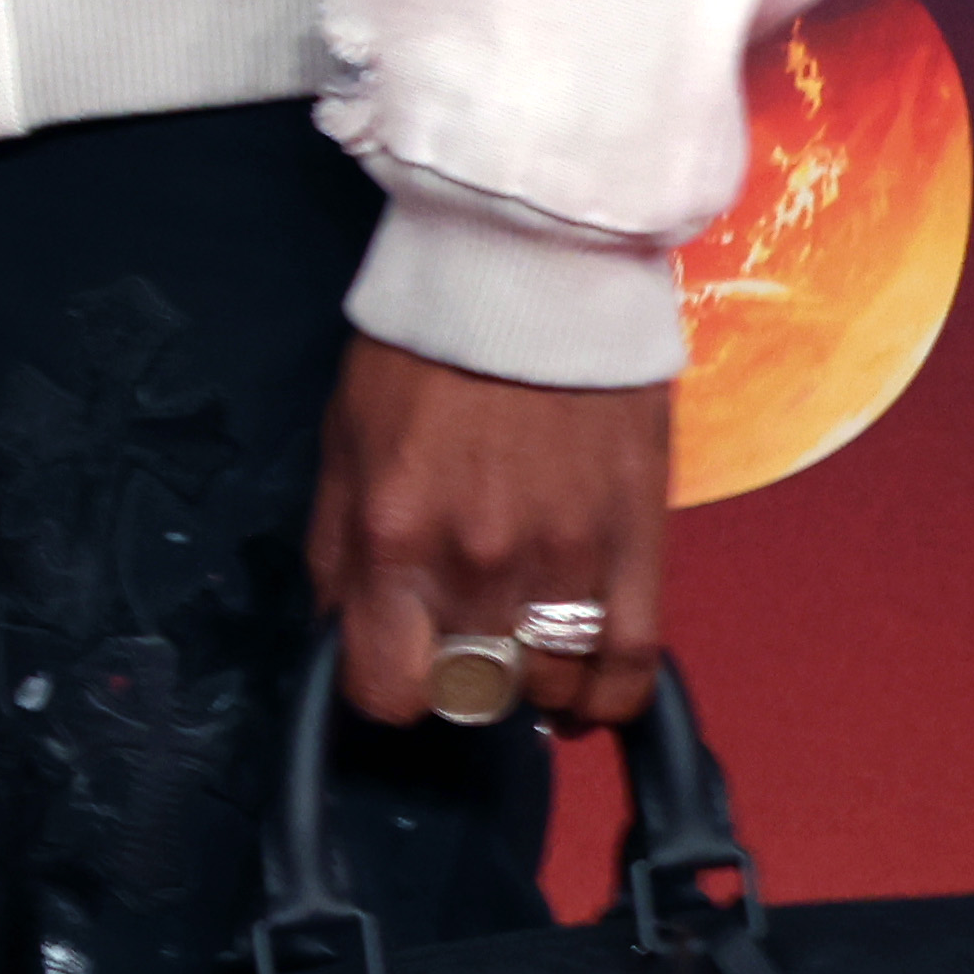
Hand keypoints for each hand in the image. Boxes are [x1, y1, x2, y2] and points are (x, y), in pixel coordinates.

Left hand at [309, 334, 677, 732]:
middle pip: (471, 695)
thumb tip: (337, 624)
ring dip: (529, 679)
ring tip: (518, 645)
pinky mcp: (638, 547)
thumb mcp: (342, 438)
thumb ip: (334, 545)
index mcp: (392, 535)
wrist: (533, 278)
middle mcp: (478, 563)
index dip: (384, 690)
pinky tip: (586, 690)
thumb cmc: (429, 349)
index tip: (390, 668)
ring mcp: (566, 561)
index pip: (386, 687)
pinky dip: (609, 695)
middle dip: (456, 680)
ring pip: (549, 686)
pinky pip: (633, 664)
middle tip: (455, 642)